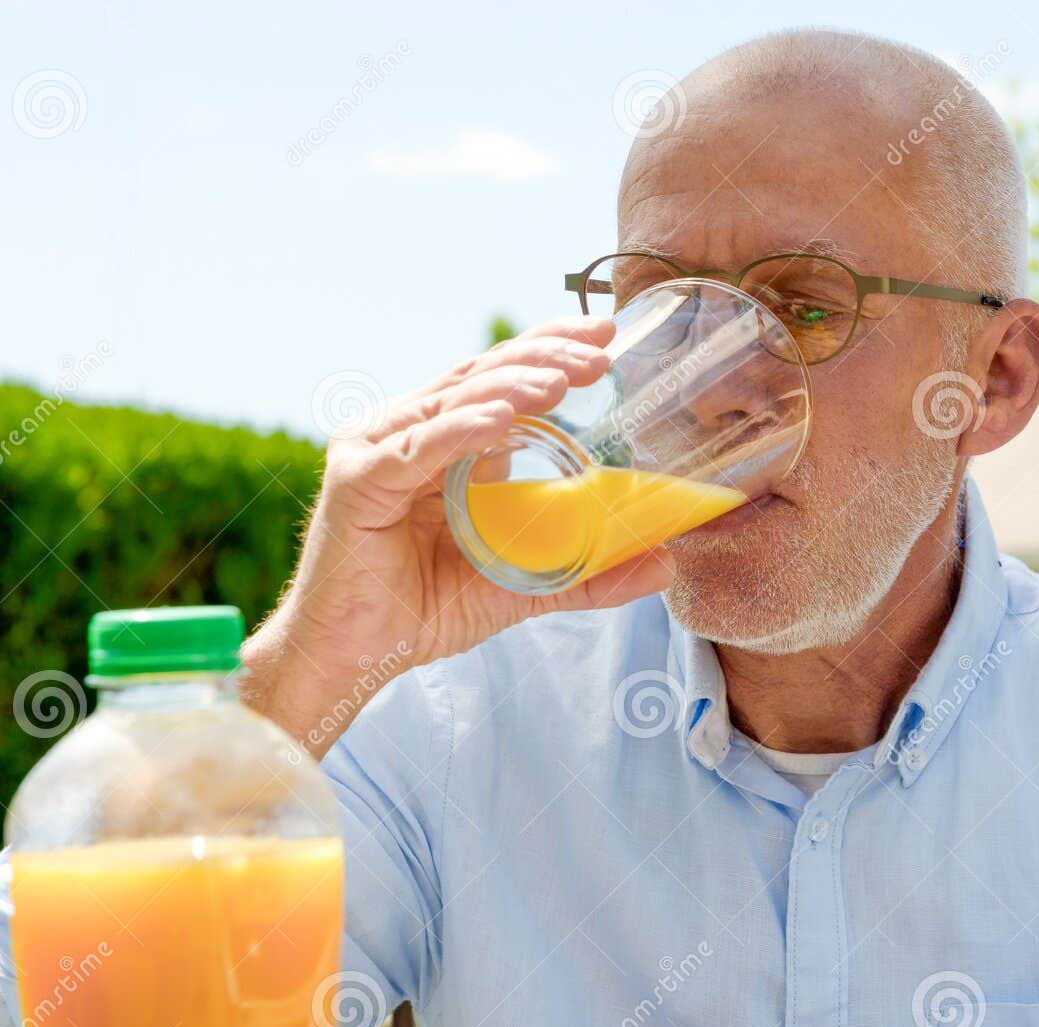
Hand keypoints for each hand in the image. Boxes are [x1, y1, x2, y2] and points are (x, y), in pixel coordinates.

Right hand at [241, 316, 673, 755]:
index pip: (502, 377)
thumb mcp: (523, 584)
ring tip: (561, 384)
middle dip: (545, 359)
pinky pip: (416, 448)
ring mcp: (379, 449)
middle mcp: (410, 432)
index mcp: (445, 440)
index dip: (549, 349)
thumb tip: (664, 561)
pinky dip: (460, 431)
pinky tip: (501, 420)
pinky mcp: (358, 482)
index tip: (605, 336)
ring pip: (455, 401)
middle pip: (483, 376)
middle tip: (601, 356)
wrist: (354, 658)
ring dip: (512, 388)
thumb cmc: (423, 611)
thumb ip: (589, 571)